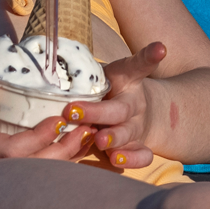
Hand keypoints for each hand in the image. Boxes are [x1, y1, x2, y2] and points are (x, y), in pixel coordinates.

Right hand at [0, 67, 96, 164]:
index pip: (13, 151)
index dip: (40, 139)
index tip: (60, 119)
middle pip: (32, 168)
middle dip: (62, 152)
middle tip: (86, 128)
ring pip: (36, 170)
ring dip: (65, 155)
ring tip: (89, 133)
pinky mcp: (2, 159)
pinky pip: (34, 163)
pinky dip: (58, 154)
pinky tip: (76, 139)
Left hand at [67, 42, 170, 170]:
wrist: (136, 111)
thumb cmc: (107, 89)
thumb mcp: (99, 74)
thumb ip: (83, 73)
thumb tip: (49, 62)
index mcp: (128, 80)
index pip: (138, 65)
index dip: (149, 56)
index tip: (160, 49)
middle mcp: (135, 103)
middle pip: (120, 108)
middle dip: (96, 112)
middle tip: (74, 111)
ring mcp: (138, 126)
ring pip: (129, 133)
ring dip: (114, 138)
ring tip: (100, 141)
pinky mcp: (140, 146)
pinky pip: (142, 155)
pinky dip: (131, 159)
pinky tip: (116, 159)